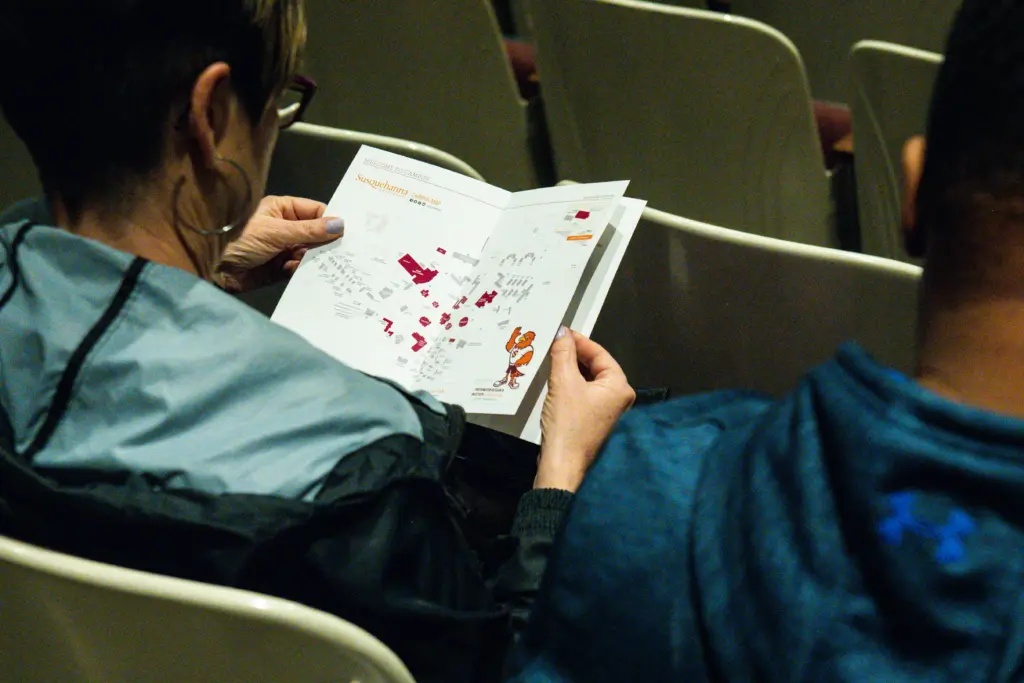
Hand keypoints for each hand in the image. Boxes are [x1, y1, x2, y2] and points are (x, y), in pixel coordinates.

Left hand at [216, 195, 343, 291]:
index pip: (314, 211)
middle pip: (315, 234)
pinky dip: (307, 272)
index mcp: (281, 209)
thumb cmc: (240, 239)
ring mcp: (282, 249)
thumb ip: (309, 231)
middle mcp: (284, 228)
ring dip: (318, 259)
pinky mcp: (279, 270)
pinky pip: (300, 269)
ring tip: (333, 265)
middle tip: (349, 252)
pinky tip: (315, 275)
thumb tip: (340, 225)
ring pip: (309, 253)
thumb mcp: (276, 232)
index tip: (351, 232)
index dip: (331, 220)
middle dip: (328, 243)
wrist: (212, 269)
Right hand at [536, 327, 634, 492]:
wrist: (562, 466)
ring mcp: (609, 412)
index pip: (600, 354)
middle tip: (555, 345)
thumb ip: (562, 353)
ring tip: (552, 360)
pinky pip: (585, 396)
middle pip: (597, 367)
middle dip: (575, 355)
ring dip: (571, 370)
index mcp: (619, 387)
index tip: (562, 333)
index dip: (579, 341)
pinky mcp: (595, 422)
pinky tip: (556, 382)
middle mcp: (620, 399)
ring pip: (590, 381)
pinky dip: (571, 386)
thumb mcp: (563, 382)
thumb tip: (561, 333)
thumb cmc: (568, 427)